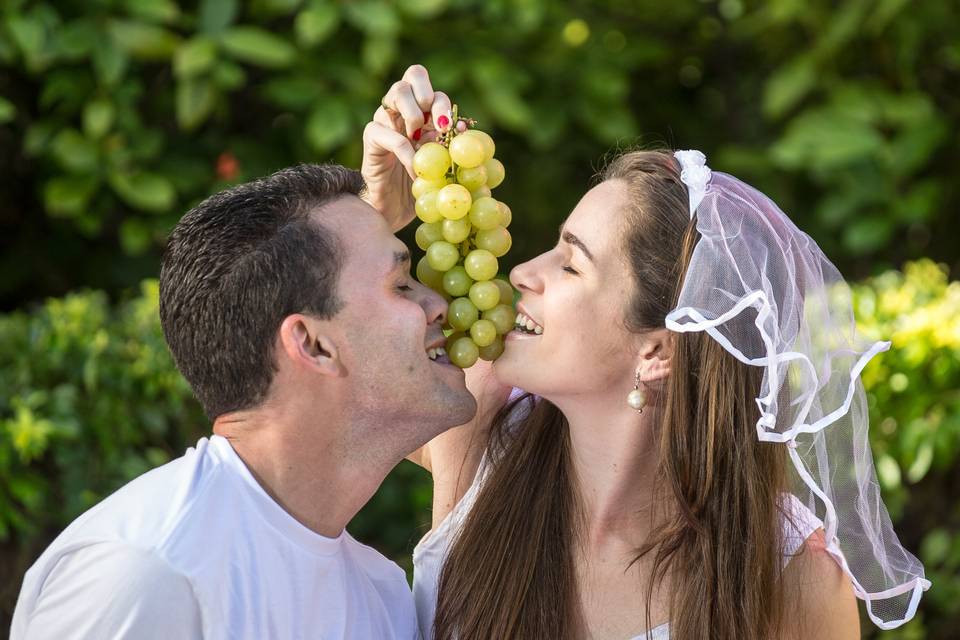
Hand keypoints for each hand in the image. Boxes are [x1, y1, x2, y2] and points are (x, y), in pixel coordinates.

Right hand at [361, 65, 451, 231]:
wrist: (395, 209)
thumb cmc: (421, 182)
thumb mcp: (441, 160)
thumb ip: (450, 143)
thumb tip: (462, 126)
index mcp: (417, 108)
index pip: (423, 80)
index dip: (438, 98)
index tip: (448, 127)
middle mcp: (399, 108)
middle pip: (411, 77)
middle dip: (429, 99)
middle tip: (436, 127)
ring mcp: (383, 120)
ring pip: (397, 93)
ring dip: (416, 117)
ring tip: (421, 144)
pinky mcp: (372, 137)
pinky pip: (390, 134)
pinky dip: (408, 153)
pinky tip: (416, 172)